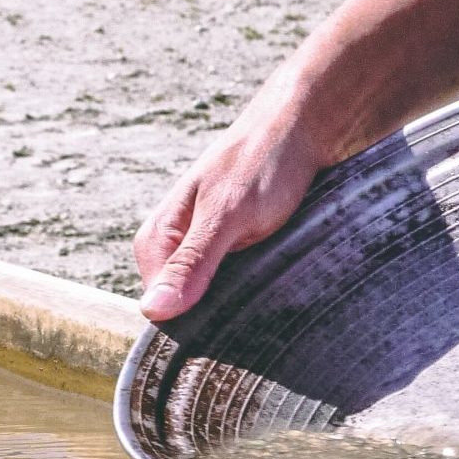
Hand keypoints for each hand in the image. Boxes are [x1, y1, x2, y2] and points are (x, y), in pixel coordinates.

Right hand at [134, 98, 332, 321]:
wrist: (304, 129)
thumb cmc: (262, 163)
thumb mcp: (228, 215)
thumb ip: (193, 262)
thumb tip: (153, 311)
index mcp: (158, 240)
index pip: (160, 312)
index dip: (191, 327)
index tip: (226, 329)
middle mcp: (175, 249)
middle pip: (188, 311)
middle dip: (219, 316)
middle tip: (257, 304)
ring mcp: (206, 251)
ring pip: (216, 302)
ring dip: (242, 305)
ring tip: (270, 290)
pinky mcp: (235, 252)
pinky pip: (239, 289)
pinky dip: (258, 291)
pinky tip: (277, 284)